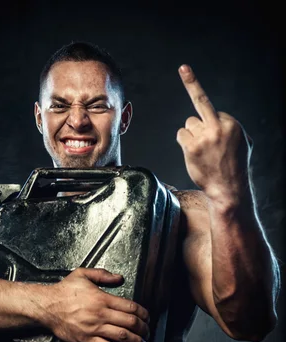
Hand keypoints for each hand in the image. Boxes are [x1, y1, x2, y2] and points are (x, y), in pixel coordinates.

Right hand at [42, 267, 149, 341]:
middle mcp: (100, 314)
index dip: (144, 314)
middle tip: (148, 332)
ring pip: (121, 336)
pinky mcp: (86, 340)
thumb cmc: (63, 291)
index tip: (148, 317)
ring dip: (136, 341)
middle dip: (144, 329)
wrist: (46, 306)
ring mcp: (93, 328)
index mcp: (102, 299)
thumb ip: (103, 275)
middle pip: (130, 323)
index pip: (131, 307)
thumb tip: (120, 278)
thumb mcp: (83, 275)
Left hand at [176, 64, 252, 199]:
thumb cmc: (235, 166)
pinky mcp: (191, 147)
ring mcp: (204, 137)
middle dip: (192, 82)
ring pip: (188, 124)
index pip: (214, 112)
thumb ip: (231, 128)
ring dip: (192, 135)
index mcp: (232, 124)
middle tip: (184, 68)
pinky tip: (194, 154)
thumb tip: (221, 118)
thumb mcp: (243, 143)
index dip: (211, 124)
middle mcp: (218, 127)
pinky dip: (184, 142)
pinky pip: (181, 135)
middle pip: (200, 103)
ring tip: (202, 151)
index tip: (207, 117)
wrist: (229, 189)